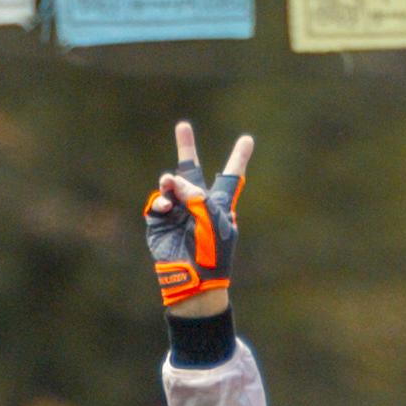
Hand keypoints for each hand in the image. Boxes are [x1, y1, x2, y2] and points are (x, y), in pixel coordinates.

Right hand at [145, 122, 252, 319]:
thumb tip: (172, 181)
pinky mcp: (160, 222)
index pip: (231, 177)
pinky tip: (166, 205)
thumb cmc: (213, 251)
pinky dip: (161, 202)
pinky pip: (158, 204)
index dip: (238, 158)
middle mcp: (198, 204)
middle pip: (191, 171)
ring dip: (171, 182)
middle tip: (182, 126)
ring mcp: (178, 212)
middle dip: (186, 148)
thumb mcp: (212, 219)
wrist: (195, 279)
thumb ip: (196, 195)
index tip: (248, 140)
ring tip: (170, 184)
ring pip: (171, 185)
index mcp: (220, 204)